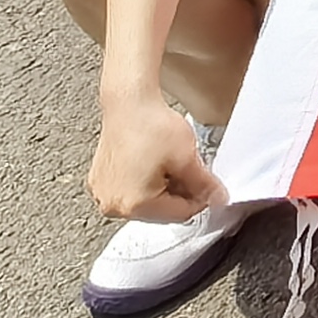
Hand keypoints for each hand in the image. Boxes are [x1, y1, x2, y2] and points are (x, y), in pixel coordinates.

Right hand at [89, 93, 225, 223]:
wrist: (128, 102)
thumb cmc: (150, 125)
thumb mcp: (187, 157)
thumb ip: (204, 184)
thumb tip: (218, 199)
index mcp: (134, 205)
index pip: (180, 215)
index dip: (200, 199)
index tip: (209, 186)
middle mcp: (113, 205)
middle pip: (160, 212)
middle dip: (179, 194)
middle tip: (188, 169)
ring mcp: (103, 194)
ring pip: (146, 202)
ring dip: (162, 188)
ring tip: (168, 162)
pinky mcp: (98, 181)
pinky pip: (129, 191)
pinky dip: (145, 182)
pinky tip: (152, 161)